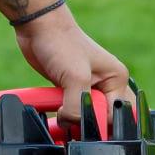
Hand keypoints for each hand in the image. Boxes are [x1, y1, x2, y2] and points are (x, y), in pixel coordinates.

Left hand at [12, 4, 131, 126]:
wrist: (37, 28)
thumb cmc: (61, 44)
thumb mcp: (75, 77)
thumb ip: (78, 106)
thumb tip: (72, 126)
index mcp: (117, 80)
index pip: (116, 114)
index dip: (98, 122)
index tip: (81, 122)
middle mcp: (106, 85)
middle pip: (104, 118)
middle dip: (89, 124)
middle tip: (73, 121)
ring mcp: (88, 88)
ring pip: (86, 117)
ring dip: (73, 119)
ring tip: (61, 112)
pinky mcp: (70, 90)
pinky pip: (71, 111)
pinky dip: (63, 115)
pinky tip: (55, 112)